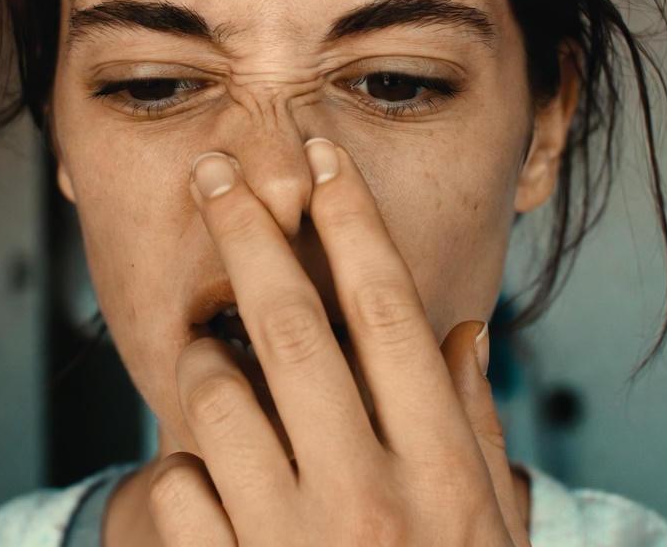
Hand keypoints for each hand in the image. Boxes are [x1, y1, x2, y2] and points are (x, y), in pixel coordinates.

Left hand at [147, 138, 530, 545]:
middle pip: (291, 327)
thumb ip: (477, 431)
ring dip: (204, 356)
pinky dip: (182, 462)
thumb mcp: (491, 528)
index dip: (352, 222)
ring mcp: (289, 542)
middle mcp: (366, 500)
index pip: (389, 312)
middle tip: (213, 174)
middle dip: (245, 231)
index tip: (324, 158)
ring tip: (211, 356)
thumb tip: (464, 334)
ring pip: (216, 396)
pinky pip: (175, 485)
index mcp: (440, 475)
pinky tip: (207, 468)